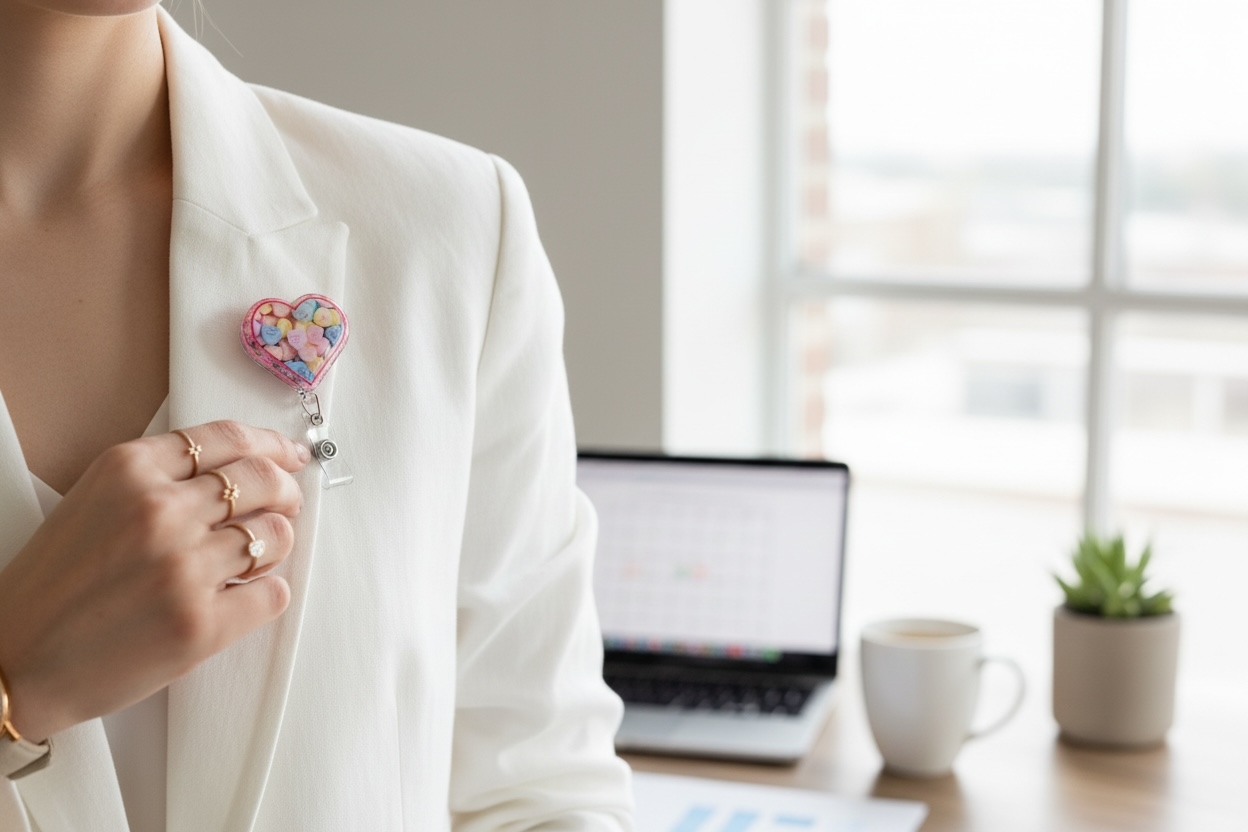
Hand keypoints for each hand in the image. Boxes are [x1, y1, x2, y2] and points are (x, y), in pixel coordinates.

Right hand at [0, 421, 308, 742]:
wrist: (13, 662)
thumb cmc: (53, 586)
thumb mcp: (96, 501)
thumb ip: (162, 478)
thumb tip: (244, 467)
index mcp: (130, 470)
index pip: (228, 437)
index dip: (272, 445)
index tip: (291, 456)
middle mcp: (160, 511)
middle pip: (263, 479)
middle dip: (286, 491)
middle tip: (286, 506)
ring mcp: (183, 568)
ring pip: (276, 535)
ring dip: (276, 545)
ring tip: (255, 558)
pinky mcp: (200, 624)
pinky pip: (273, 593)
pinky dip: (268, 592)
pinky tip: (244, 595)